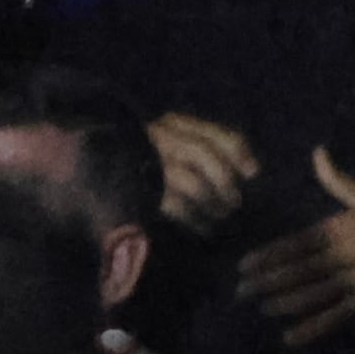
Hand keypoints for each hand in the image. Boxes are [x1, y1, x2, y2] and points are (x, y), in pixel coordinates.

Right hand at [147, 108, 261, 229]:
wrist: (100, 173)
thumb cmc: (153, 164)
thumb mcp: (180, 147)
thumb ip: (214, 150)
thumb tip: (253, 170)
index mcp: (175, 124)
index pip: (214, 133)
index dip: (238, 152)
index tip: (253, 173)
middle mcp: (161, 137)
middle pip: (203, 155)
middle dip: (224, 183)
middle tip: (233, 203)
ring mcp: (150, 163)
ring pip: (193, 183)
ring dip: (213, 204)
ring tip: (219, 217)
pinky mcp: (142, 190)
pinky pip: (177, 206)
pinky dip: (196, 220)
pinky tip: (203, 229)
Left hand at [238, 152, 354, 346]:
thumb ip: (341, 181)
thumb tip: (318, 152)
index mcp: (347, 225)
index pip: (299, 241)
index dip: (270, 254)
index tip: (245, 264)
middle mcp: (350, 252)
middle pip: (301, 268)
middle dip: (269, 280)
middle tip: (240, 291)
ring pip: (316, 291)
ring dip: (286, 301)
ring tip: (260, 308)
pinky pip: (339, 314)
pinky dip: (315, 326)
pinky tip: (292, 337)